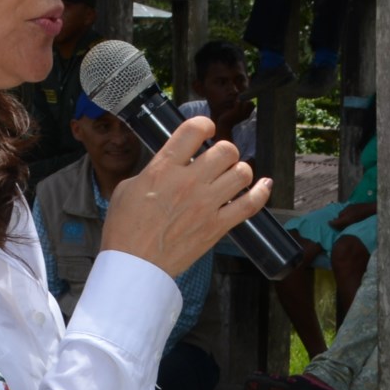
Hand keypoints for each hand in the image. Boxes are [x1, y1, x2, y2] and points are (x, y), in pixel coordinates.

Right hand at [99, 115, 267, 272]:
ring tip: (231, 176)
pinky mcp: (218, 226)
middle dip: (224, 151)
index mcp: (163, 169)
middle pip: (225, 150)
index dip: (204, 124)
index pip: (193, 130)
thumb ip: (153, 171)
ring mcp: (206, 204)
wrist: (135, 265)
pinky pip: (251, 204)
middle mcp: (189, 182)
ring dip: (239, 170)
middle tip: (217, 160)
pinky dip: (261, 192)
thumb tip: (168, 166)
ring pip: (242, 172)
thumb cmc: (125, 229)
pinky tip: (263, 186)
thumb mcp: (126, 188)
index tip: (205, 129)